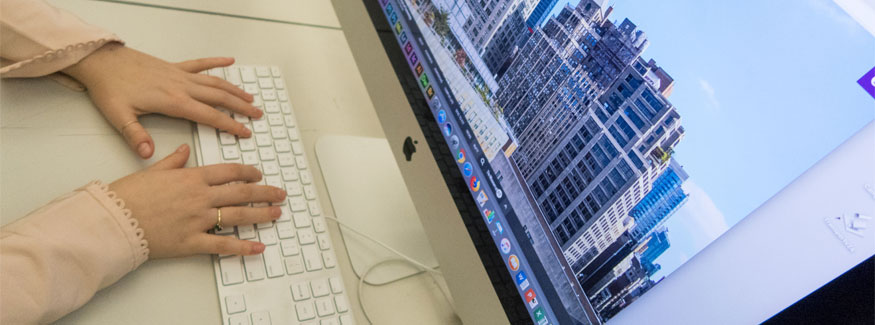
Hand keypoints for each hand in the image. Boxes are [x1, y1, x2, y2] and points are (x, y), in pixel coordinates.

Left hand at [62, 43, 261, 158]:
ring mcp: (179, 74)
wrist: (100, 62)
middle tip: (257, 115)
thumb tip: (148, 154)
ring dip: (234, 89)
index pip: (209, 116)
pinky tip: (229, 60)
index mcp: (172, 101)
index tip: (244, 132)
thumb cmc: (109, 88)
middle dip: (241, 107)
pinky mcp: (173, 66)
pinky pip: (200, 63)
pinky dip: (216, 62)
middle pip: (219, 97)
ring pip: (214, 81)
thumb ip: (136, 136)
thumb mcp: (119, 116)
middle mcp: (181, 86)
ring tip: (250, 97)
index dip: (229, 125)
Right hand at [110, 144, 285, 257]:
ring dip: (261, 214)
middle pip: (241, 192)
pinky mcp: (192, 242)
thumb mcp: (152, 171)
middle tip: (280, 193)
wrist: (112, 221)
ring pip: (238, 215)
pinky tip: (259, 247)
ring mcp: (198, 220)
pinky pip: (223, 245)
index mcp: (191, 177)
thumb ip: (173, 161)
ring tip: (276, 213)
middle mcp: (200, 197)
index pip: (229, 172)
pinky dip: (243, 247)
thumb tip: (185, 149)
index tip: (259, 175)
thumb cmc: (127, 196)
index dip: (248, 172)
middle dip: (264, 192)